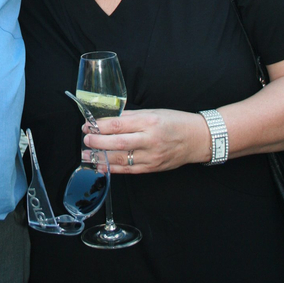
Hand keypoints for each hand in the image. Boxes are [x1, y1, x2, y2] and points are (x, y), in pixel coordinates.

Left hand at [83, 109, 208, 173]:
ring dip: (101, 158)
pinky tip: (101, 166)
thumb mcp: (153, 112)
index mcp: (149, 122)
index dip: (100, 126)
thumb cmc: (175, 121)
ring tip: (86, 155)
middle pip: (118, 143)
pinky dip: (113, 169)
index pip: (119, 125)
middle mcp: (150, 140)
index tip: (88, 125)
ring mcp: (151, 156)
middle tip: (85, 140)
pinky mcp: (152, 168)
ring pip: (121, 159)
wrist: (197, 139)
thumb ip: (130, 117)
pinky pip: (129, 170)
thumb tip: (108, 118)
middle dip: (98, 143)